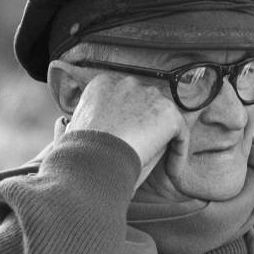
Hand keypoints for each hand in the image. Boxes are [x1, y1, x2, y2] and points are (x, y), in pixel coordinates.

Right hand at [66, 74, 188, 188]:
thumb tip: (75, 124)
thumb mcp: (73, 132)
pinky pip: (181, 133)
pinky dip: (179, 152)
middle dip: (148, 127)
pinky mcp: (168, 112)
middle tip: (144, 153)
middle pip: (146, 104)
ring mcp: (150, 95)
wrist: (92, 162)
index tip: (125, 142)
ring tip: (158, 165)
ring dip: (163, 139)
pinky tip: (172, 171)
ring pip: (164, 118)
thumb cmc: (79, 154)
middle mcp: (127, 83)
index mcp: (102, 84)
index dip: (128, 122)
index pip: (125, 98)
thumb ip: (82, 122)